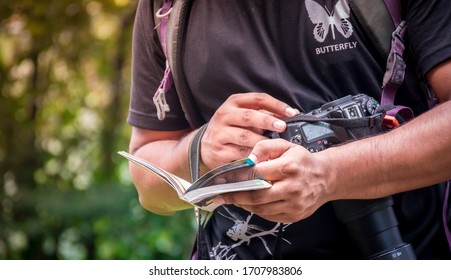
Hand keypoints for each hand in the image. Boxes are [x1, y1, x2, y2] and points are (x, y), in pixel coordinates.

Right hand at [201, 93, 298, 168]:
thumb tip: (290, 115)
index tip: (291, 113)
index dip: (276, 105)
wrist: (204, 146)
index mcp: (233, 103)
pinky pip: (239, 155)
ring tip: (274, 146)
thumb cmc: (231, 129)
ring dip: (262, 142)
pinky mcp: (219, 152)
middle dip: (267, 121)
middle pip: (248, 116)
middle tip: (282, 127)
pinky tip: (263, 158)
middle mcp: (224, 116)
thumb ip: (264, 114)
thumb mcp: (243, 116)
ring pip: (245, 137)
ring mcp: (219, 134)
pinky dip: (253, 157)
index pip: (258, 99)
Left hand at [213, 139, 331, 222]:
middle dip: (234, 195)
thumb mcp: (285, 145)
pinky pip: (269, 216)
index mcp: (288, 167)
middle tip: (219, 194)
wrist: (325, 178)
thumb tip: (247, 159)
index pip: (256, 174)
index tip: (221, 178)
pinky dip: (255, 210)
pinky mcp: (294, 216)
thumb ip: (264, 147)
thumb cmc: (301, 160)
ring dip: (243, 204)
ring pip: (261, 208)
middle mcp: (292, 187)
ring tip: (231, 197)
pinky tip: (248, 203)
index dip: (236, 177)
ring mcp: (294, 204)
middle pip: (256, 195)